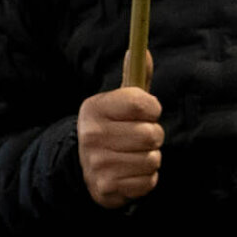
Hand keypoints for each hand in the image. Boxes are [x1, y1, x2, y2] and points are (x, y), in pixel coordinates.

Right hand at [78, 84, 163, 208]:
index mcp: (95, 108)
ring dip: (149, 159)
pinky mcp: (106, 186)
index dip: (151, 109)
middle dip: (152, 137)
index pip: (141, 103)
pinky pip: (148, 181)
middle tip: (138, 137)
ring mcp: (97, 162)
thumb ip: (135, 77)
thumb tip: (142, 51)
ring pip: (152, 159)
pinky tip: (129, 172)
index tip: (145, 112)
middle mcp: (92, 134)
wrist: (83, 167)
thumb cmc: (112, 128)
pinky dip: (144, 179)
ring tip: (132, 155)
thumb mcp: (118, 102)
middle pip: (152, 134)